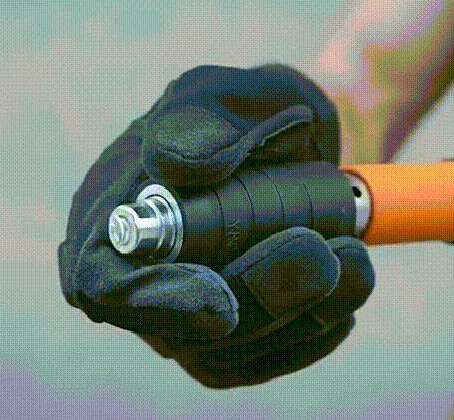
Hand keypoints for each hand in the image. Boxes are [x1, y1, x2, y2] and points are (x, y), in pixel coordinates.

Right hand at [58, 64, 373, 387]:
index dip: (155, 300)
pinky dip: (321, 324)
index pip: (104, 284)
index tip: (218, 298)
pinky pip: (275, 356)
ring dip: (304, 305)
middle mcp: (144, 280)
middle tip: (320, 248)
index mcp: (115, 218)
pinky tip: (347, 273)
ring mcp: (191, 318)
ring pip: (238, 350)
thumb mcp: (232, 97)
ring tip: (349, 246)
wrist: (310, 147)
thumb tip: (173, 167)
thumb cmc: (256, 118)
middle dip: (259, 295)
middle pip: (180, 331)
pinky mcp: (241, 342)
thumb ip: (201, 122)